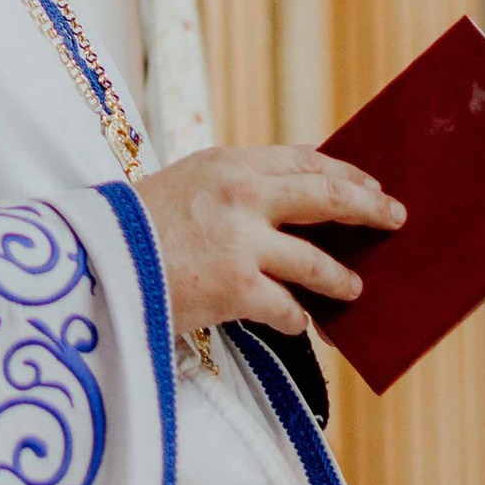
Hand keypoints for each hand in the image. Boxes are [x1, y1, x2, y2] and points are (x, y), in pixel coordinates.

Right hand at [133, 145, 404, 339]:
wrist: (90, 262)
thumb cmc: (129, 228)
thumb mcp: (183, 185)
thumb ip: (231, 187)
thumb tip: (285, 201)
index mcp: (228, 163)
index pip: (304, 159)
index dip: (345, 171)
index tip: (369, 181)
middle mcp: (242, 195)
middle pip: (328, 197)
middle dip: (368, 208)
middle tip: (394, 217)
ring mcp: (243, 241)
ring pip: (317, 262)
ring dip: (341, 278)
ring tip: (354, 287)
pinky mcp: (237, 287)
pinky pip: (287, 308)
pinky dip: (296, 319)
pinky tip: (299, 324)